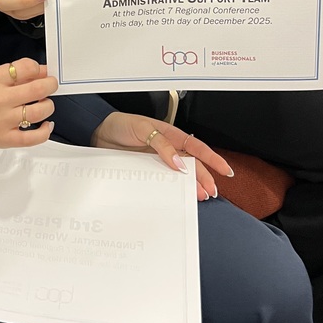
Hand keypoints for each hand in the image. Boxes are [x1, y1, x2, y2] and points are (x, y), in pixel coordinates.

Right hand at [0, 58, 55, 147]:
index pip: (26, 68)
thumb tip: (41, 72)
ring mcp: (1, 121)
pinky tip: (45, 124)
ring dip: (48, 105)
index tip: (41, 72)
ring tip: (44, 104)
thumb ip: (15, 73)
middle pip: (36, 89)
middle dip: (50, 85)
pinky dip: (45, 131)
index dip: (40, 69)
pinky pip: (33, 138)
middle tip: (50, 85)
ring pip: (38, 112)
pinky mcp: (5, 139)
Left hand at [91, 112, 233, 201]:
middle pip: (191, 165)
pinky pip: (162, 182)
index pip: (196, 147)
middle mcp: (166, 150)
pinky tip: (176, 197)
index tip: (224, 170)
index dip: (212, 159)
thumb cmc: (121, 125)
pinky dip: (170, 191)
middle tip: (210, 192)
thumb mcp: (143, 128)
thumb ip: (161, 143)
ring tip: (199, 197)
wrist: (99, 134)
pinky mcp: (146, 172)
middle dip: (203, 178)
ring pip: (179, 176)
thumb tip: (179, 163)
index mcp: (170, 135)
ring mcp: (157, 162)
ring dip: (190, 186)